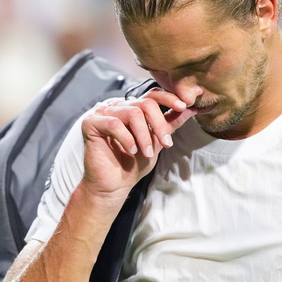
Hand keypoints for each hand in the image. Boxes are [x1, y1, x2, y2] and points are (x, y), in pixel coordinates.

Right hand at [80, 88, 197, 199]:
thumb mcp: (157, 142)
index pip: (152, 95)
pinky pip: (114, 124)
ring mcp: (102, 112)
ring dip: (144, 136)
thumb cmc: (133, 165)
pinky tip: (130, 151)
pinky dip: (127, 139)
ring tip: (146, 152)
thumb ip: (170, 124)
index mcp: (132, 108)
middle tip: (166, 144)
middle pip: (145, 103)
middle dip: (159, 124)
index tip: (184, 107)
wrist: (114, 186)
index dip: (169, 98)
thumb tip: (191, 108)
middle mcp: (117, 106)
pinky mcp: (90, 123)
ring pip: (133, 113)